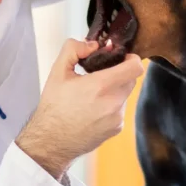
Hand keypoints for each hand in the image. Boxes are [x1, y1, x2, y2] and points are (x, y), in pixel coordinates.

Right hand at [16, 39, 143, 179]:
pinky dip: (111, 105)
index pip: (135, 67)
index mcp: (101, 86)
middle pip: (131, 79)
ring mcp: (117, 117)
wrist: (51, 141)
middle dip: (119, 73)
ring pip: (125, 94)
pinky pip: (120, 109)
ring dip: (115, 89)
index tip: (121, 57)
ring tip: (92, 94)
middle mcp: (113, 103)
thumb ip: (74, 49)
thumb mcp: (57, 72)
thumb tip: (93, 45)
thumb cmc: (53, 107)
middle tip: (100, 74)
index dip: (131, 58)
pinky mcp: (117, 128)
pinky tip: (93, 109)